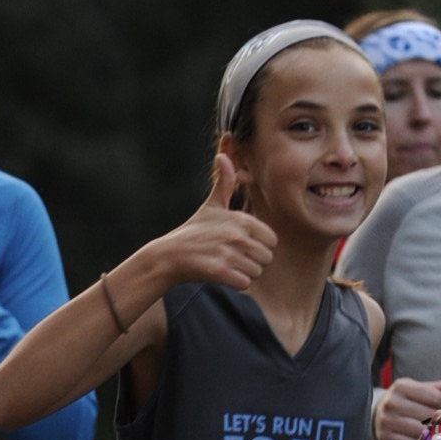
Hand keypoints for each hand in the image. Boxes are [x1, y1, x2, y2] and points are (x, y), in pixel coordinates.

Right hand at [149, 152, 276, 293]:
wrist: (169, 256)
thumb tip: (223, 155)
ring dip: (244, 273)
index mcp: (240, 219)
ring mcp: (228, 253)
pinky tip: (224, 276)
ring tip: (227, 267)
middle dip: (253, 262)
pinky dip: (237, 284)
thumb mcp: (211, 206)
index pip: (272, 240)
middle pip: (266, 258)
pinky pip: (245, 283)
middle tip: (234, 259)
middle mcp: (236, 235)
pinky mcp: (220, 272)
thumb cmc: (193, 231)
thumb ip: (224, 183)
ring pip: (256, 272)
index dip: (259, 246)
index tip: (242, 246)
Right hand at [374, 374, 440, 439]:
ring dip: (435, 434)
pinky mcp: (385, 437)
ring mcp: (387, 421)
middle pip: (429, 415)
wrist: (378, 416)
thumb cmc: (406, 402)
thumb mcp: (420, 390)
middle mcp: (392, 402)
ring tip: (440, 433)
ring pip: (421, 430)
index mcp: (402, 386)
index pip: (435, 397)